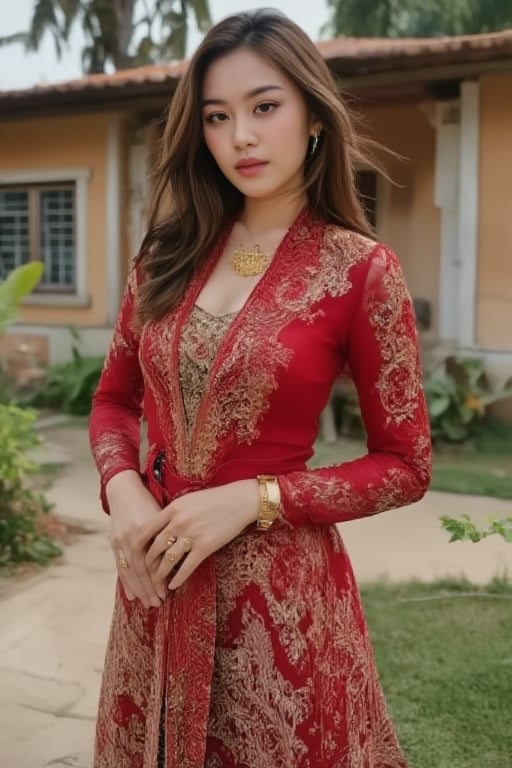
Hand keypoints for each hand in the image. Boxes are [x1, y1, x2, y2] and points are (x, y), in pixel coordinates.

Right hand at [106, 470, 166, 608]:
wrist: (125, 490)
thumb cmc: (149, 501)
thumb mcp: (162, 514)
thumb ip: (169, 533)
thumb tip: (183, 555)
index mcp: (148, 528)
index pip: (154, 559)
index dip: (160, 577)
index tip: (169, 591)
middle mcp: (134, 535)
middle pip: (142, 568)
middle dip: (150, 588)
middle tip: (159, 603)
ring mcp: (121, 540)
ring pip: (130, 570)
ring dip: (139, 589)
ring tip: (148, 603)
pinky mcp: (114, 542)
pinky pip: (120, 566)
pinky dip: (126, 582)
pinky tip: (132, 595)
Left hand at [143, 479, 259, 590]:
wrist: (239, 501)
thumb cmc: (214, 499)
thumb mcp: (188, 500)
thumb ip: (172, 512)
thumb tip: (158, 528)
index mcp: (172, 509)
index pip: (146, 530)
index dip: (138, 546)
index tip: (135, 556)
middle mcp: (178, 522)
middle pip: (154, 548)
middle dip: (148, 564)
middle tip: (145, 573)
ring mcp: (191, 535)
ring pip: (168, 560)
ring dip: (160, 575)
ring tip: (157, 583)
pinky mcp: (205, 546)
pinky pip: (186, 567)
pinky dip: (177, 579)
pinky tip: (173, 585)